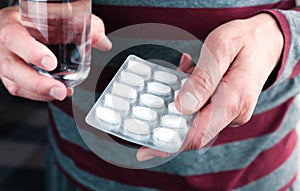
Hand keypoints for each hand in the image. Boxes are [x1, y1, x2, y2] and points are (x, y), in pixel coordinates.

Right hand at [0, 6, 111, 100]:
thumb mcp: (54, 15)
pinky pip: (19, 89)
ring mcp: (4, 62)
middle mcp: (4, 46)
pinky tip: (54, 93)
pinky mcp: (9, 76)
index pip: (15, 38)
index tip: (51, 63)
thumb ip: (81, 25)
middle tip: (60, 90)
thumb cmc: (32, 20)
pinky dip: (39, 95)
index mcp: (12, 25)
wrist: (13, 24)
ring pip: (15, 83)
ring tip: (62, 93)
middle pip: (11, 68)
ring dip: (40, 93)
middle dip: (37, 83)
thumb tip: (103, 42)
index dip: (32, 52)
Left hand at [137, 13, 283, 160]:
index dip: (170, 144)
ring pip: (193, 117)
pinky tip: (187, 71)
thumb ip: (204, 78)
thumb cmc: (245, 40)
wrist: (268, 41)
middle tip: (148, 105)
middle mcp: (233, 113)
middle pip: (192, 130)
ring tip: (180, 69)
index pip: (198, 134)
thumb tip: (183, 107)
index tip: (145, 150)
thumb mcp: (222, 47)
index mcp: (234, 100)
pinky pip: (200, 108)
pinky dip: (188, 94)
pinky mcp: (225, 108)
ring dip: (177, 101)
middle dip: (167, 121)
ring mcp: (230, 113)